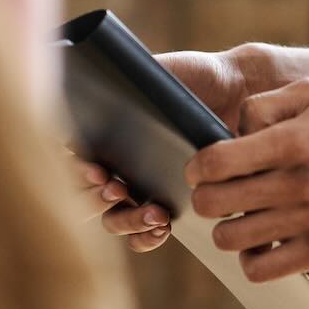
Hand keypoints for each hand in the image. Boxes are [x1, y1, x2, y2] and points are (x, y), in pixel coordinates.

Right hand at [94, 48, 247, 251]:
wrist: (237, 90)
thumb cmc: (194, 77)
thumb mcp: (162, 71)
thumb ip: (132, 76)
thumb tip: (97, 82)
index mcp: (104, 132)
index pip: (71, 157)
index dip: (75, 169)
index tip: (97, 170)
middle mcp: (113, 163)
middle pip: (84, 195)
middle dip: (95, 198)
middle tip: (117, 190)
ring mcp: (137, 187)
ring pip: (112, 218)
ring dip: (125, 221)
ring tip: (153, 214)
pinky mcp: (163, 204)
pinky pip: (143, 234)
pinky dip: (146, 237)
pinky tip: (162, 229)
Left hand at [186, 78, 308, 281]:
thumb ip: (267, 104)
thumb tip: (230, 133)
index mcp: (292, 140)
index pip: (215, 163)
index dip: (198, 168)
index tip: (203, 170)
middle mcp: (299, 181)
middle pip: (214, 203)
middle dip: (207, 198)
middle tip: (221, 194)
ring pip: (231, 239)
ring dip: (228, 229)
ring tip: (243, 218)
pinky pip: (262, 270)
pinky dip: (252, 260)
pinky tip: (263, 243)